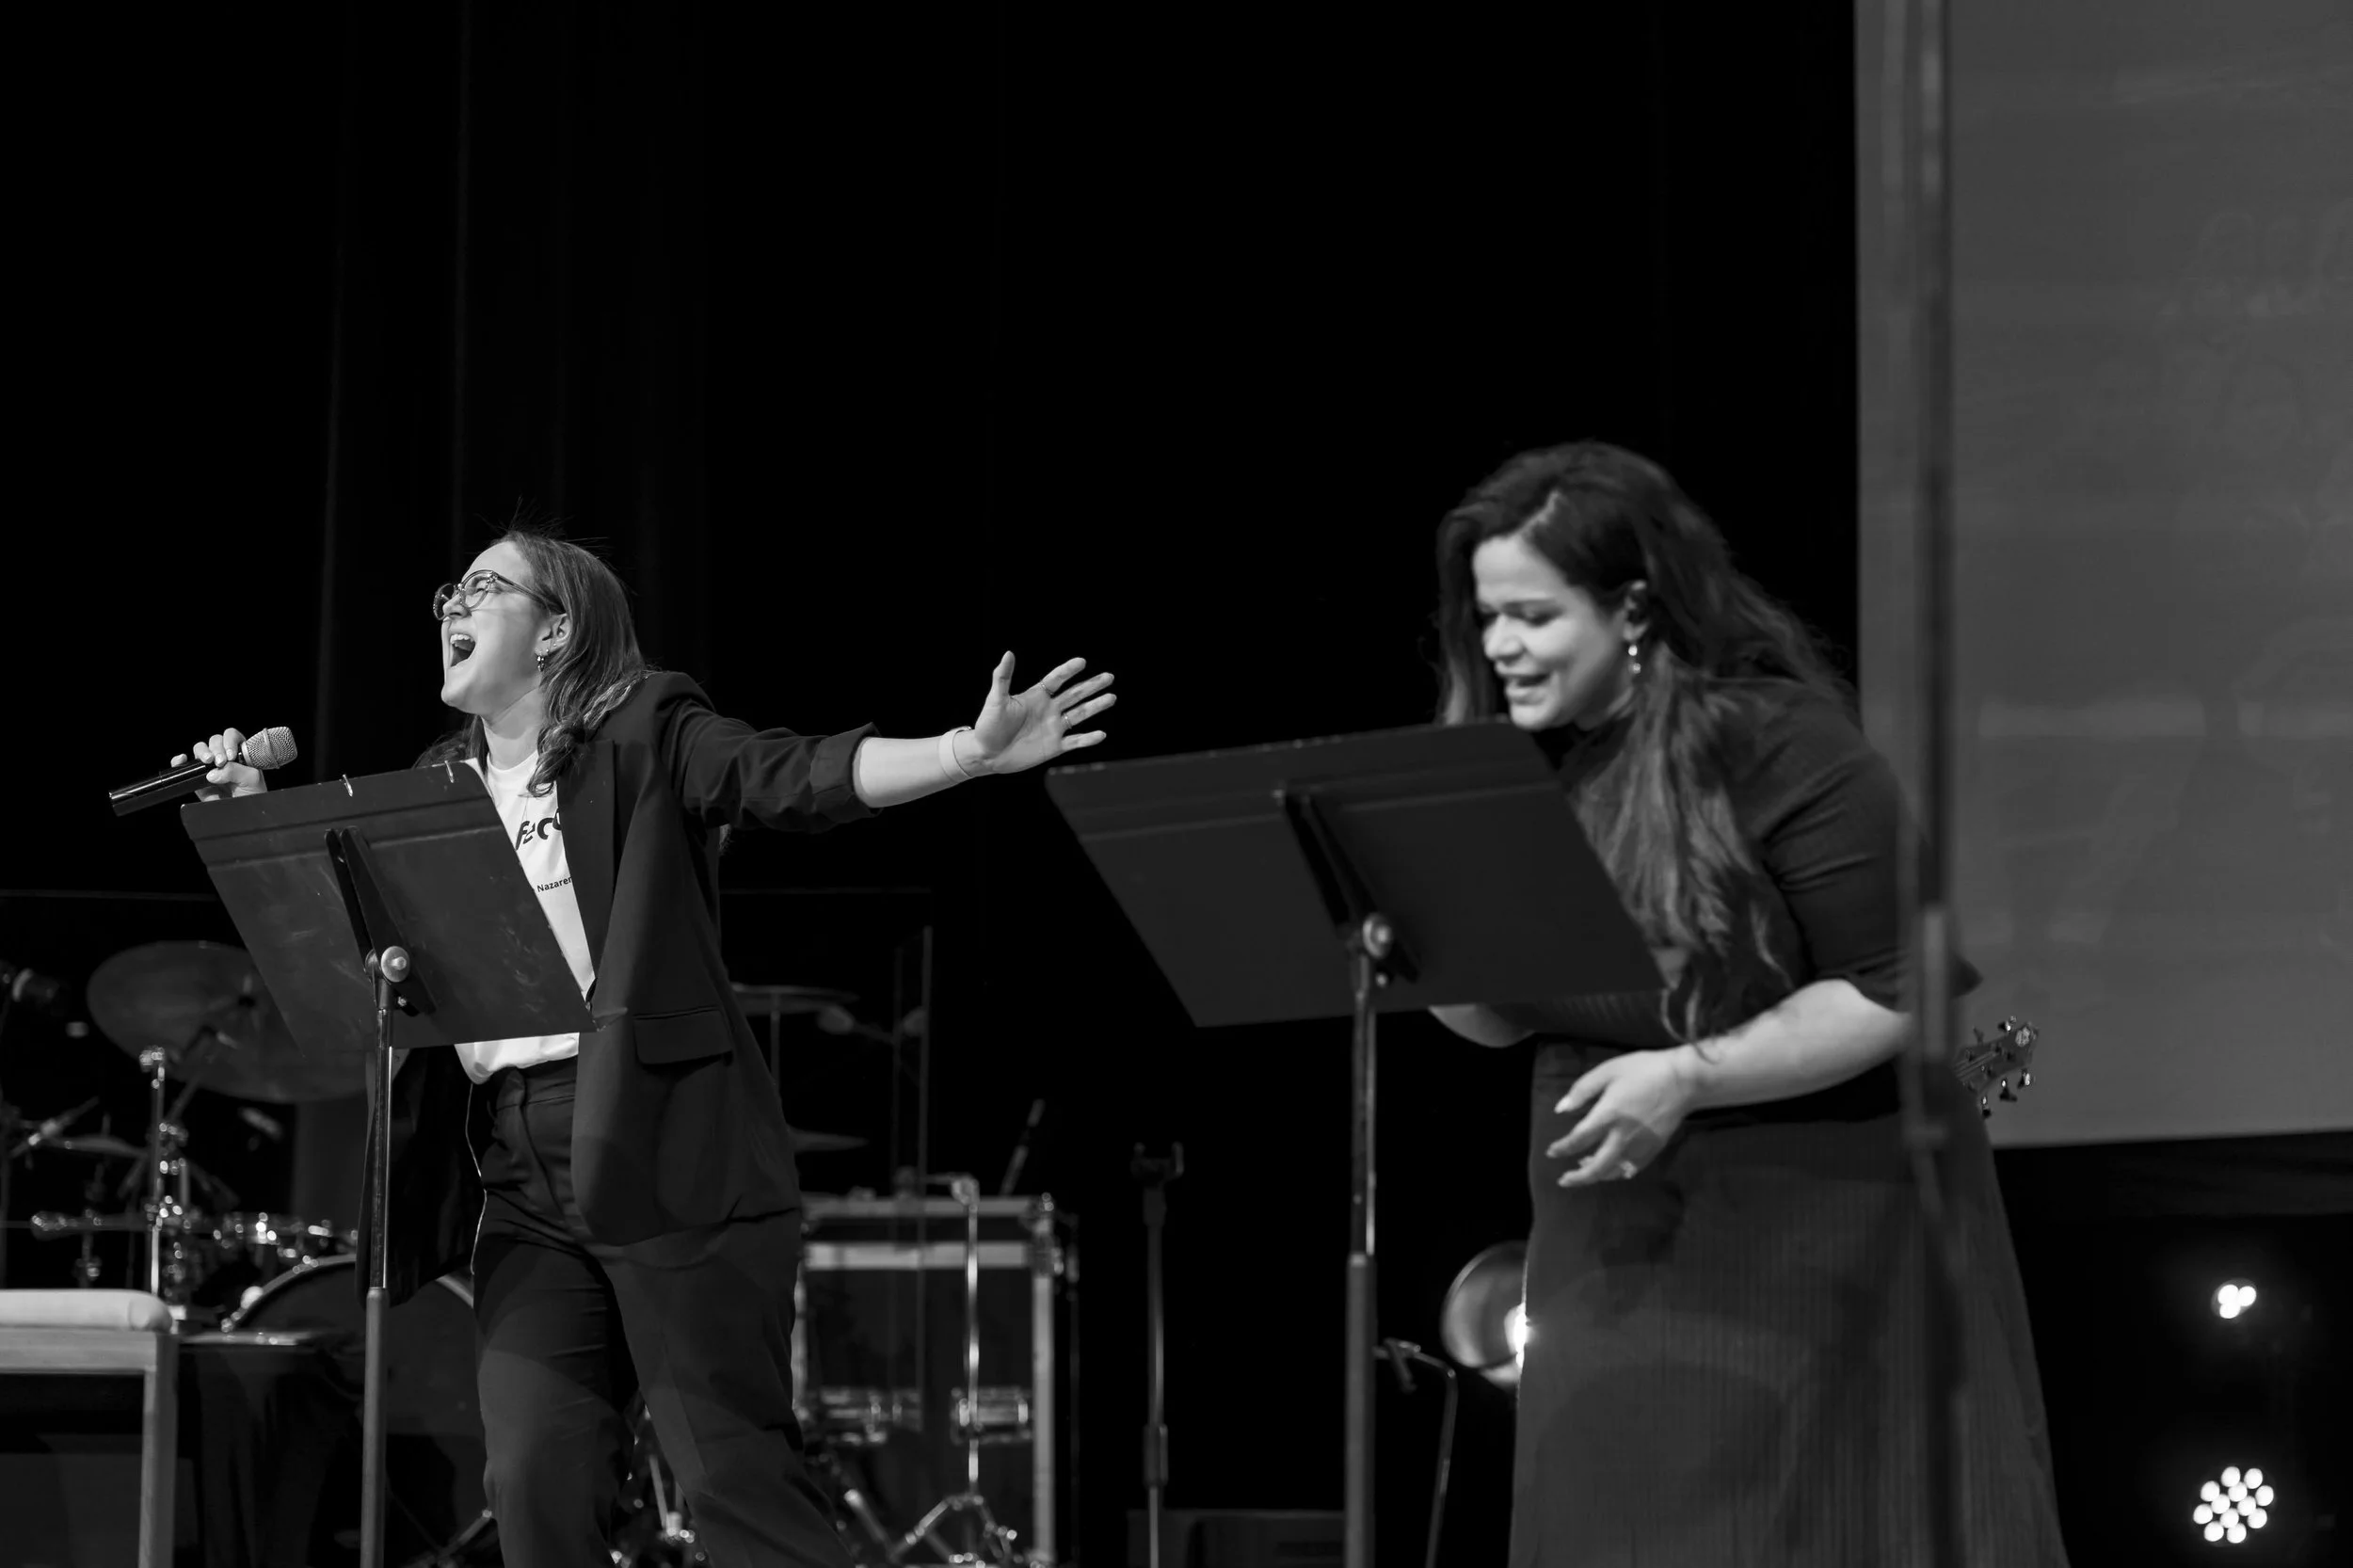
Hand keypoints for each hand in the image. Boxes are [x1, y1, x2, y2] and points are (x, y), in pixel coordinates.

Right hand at [170, 729, 268, 801]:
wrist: (244, 815)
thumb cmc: (253, 795)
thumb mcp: (251, 779)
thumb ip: (235, 770)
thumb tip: (213, 772)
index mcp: (240, 754)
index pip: (232, 736)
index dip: (230, 741)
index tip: (231, 755)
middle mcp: (224, 758)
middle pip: (214, 740)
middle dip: (217, 748)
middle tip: (221, 761)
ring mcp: (210, 768)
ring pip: (200, 749)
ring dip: (202, 752)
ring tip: (208, 762)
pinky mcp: (198, 780)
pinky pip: (184, 766)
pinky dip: (180, 761)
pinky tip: (183, 759)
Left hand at [964, 652, 1116, 775]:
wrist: (986, 754)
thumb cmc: (988, 725)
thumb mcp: (995, 699)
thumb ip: (1003, 677)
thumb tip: (1009, 653)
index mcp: (1036, 696)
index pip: (1056, 680)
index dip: (1069, 670)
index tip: (1082, 661)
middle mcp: (1048, 709)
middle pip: (1075, 694)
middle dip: (1092, 686)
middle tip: (1109, 676)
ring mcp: (1053, 728)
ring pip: (1079, 715)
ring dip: (1096, 706)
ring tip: (1112, 697)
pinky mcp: (1054, 747)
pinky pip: (1075, 741)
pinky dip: (1088, 739)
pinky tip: (1101, 733)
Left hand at [1546, 1047, 1696, 1185]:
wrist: (1684, 1079)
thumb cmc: (1643, 1070)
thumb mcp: (1608, 1070)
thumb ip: (1582, 1090)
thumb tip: (1561, 1110)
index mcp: (1608, 1115)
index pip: (1579, 1139)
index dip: (1562, 1148)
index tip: (1551, 1152)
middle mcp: (1623, 1136)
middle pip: (1596, 1166)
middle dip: (1577, 1177)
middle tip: (1563, 1180)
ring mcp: (1640, 1145)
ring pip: (1614, 1171)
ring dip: (1597, 1174)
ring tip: (1584, 1168)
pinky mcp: (1655, 1148)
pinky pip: (1632, 1168)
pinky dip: (1618, 1172)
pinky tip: (1613, 1168)